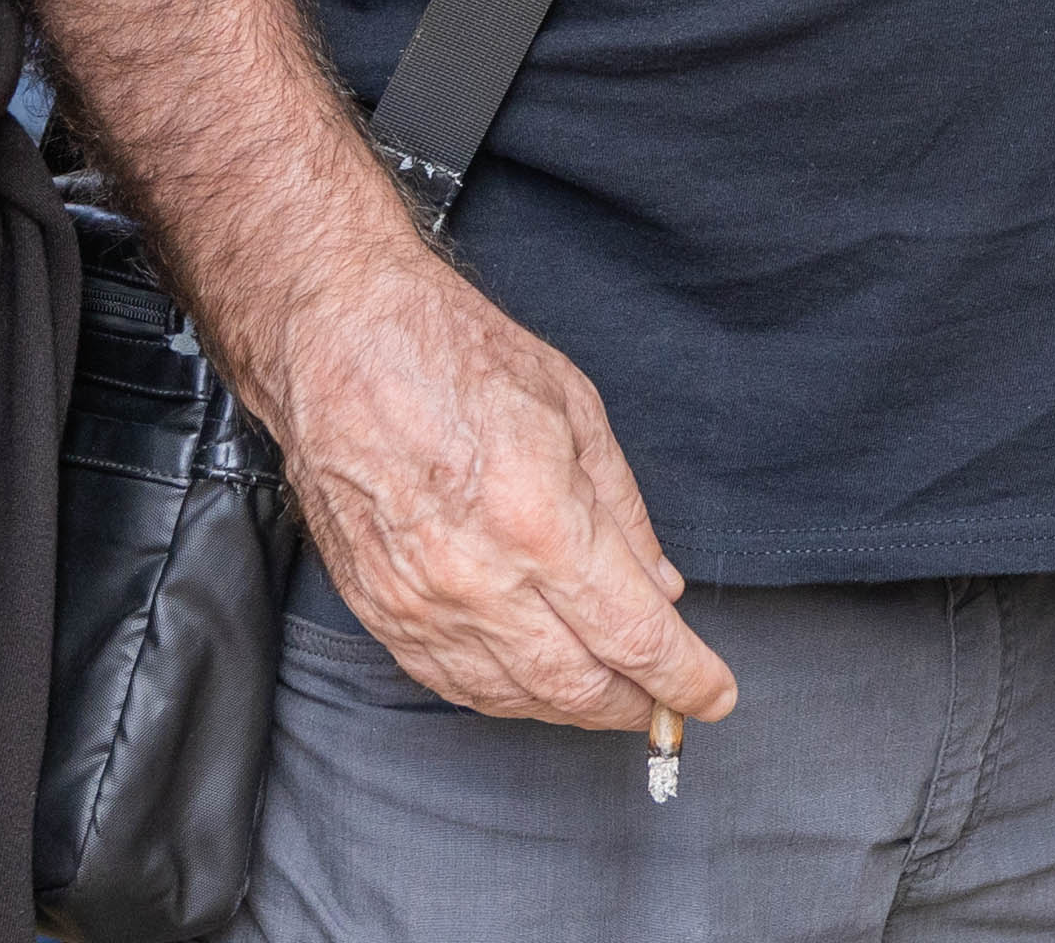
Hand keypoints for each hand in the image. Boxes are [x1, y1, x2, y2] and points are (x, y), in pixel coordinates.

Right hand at [251, 241, 737, 736]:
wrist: (340, 346)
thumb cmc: (457, 358)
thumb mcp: (576, 411)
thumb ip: (623, 513)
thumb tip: (661, 587)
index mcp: (540, 522)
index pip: (633, 635)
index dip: (683, 677)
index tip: (714, 693)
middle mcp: (479, 579)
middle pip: (579, 684)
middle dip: (637, 705)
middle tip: (670, 702)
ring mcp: (422, 605)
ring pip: (517, 696)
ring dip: (575, 709)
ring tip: (613, 697)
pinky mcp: (382, 613)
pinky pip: (455, 684)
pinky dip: (508, 697)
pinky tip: (539, 686)